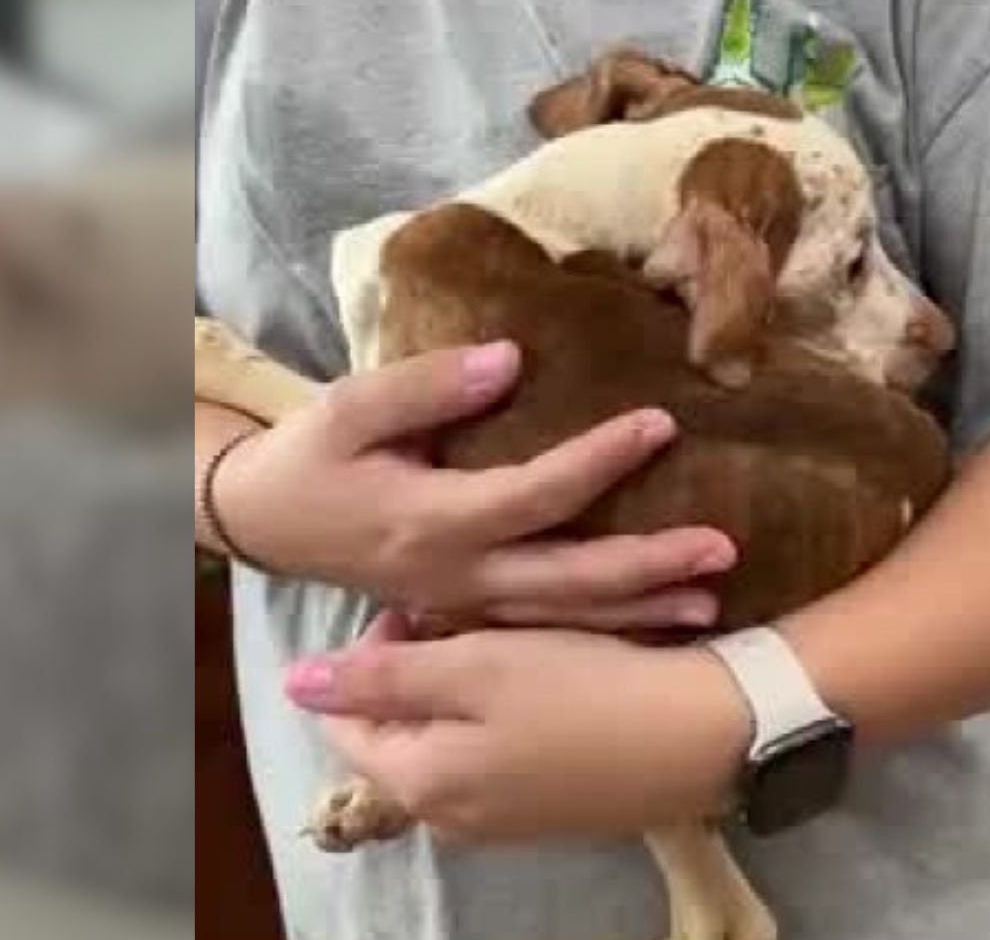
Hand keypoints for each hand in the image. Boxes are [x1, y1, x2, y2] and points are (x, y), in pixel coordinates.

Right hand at [213, 340, 734, 629]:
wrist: (268, 523)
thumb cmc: (310, 459)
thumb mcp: (348, 408)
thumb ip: (427, 385)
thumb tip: (510, 360)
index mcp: (432, 522)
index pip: (533, 494)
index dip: (599, 461)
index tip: (661, 423)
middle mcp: (459, 576)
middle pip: (568, 580)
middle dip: (647, 567)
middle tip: (721, 548)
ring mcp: (466, 605)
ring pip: (565, 618)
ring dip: (640, 610)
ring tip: (711, 601)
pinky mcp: (470, 613)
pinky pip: (548, 628)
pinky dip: (605, 628)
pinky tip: (657, 620)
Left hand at [287, 612, 749, 841]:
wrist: (706, 735)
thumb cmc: (584, 689)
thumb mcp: (476, 667)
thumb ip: (382, 677)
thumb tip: (293, 683)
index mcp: (419, 782)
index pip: (346, 718)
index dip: (373, 649)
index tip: (424, 603)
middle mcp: (450, 816)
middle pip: (399, 730)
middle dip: (420, 666)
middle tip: (468, 610)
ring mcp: (503, 820)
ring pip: (451, 738)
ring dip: (464, 685)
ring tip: (508, 632)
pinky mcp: (551, 810)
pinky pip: (498, 755)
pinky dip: (505, 712)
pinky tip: (546, 671)